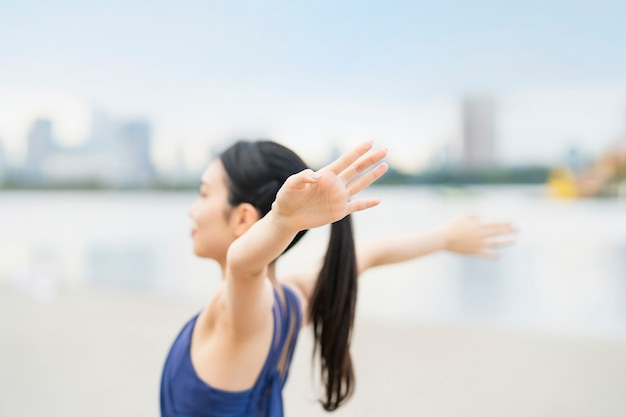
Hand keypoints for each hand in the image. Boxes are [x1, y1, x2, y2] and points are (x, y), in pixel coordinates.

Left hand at [272, 141, 387, 231]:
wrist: (287, 217)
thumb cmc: (287, 197)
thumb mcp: (290, 185)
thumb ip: (301, 177)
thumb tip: (314, 176)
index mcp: (325, 175)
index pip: (345, 160)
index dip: (357, 151)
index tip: (370, 143)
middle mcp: (335, 184)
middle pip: (356, 169)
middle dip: (370, 159)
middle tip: (384, 150)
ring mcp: (338, 198)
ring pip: (360, 184)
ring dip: (372, 176)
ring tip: (385, 166)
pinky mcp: (339, 211)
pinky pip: (356, 206)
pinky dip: (367, 204)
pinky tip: (378, 200)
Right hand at [439, 215, 515, 257]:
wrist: (442, 239)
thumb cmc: (451, 226)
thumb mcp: (461, 217)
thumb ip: (473, 216)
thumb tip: (481, 218)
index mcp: (477, 225)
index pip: (494, 223)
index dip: (504, 223)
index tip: (512, 222)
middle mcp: (480, 234)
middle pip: (497, 232)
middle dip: (509, 230)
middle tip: (518, 230)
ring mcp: (478, 244)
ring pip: (495, 243)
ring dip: (505, 242)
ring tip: (513, 241)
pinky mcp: (473, 252)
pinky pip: (485, 254)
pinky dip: (492, 255)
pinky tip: (498, 256)